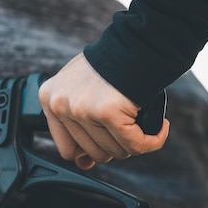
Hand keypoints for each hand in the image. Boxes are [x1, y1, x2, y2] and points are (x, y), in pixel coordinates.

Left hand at [38, 53, 168, 168]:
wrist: (136, 43)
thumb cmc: (112, 65)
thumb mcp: (82, 89)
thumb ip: (77, 124)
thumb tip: (82, 164)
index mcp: (48, 98)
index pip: (66, 148)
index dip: (90, 150)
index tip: (106, 141)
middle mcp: (60, 104)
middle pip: (93, 153)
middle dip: (116, 145)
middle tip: (129, 126)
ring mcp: (81, 109)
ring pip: (114, 151)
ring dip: (135, 142)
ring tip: (142, 122)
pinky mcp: (107, 113)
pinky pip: (134, 145)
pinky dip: (152, 141)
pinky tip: (160, 129)